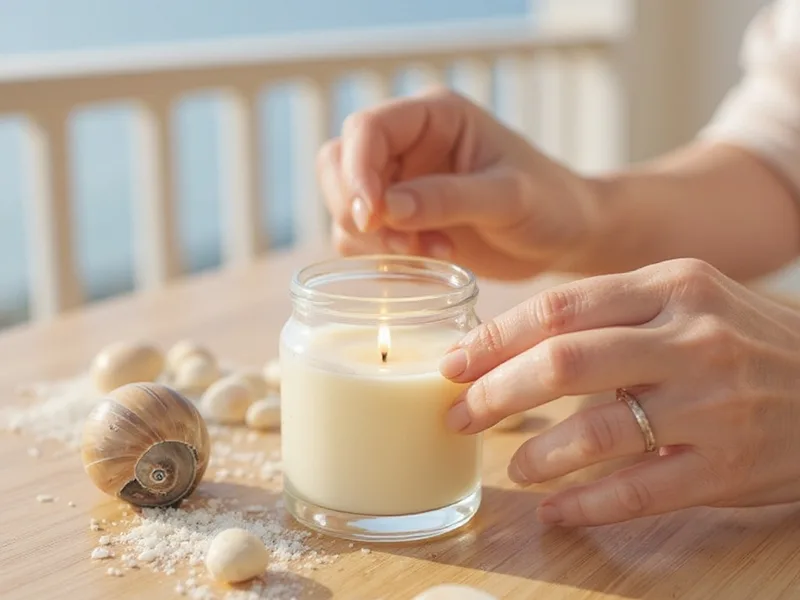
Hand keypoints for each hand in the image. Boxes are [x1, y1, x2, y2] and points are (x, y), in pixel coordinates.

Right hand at [316, 87, 602, 279]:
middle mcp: (408, 146)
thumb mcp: (508, 197)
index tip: (371, 216)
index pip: (367, 129)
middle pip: (339, 164)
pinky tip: (434, 258)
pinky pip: (362, 238)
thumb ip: (447, 199)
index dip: (357, 171)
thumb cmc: (551, 203)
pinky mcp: (401, 222)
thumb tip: (383, 210)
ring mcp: (401, 184)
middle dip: (356, 208)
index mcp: (434, 117)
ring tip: (431, 251)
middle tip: (402, 244)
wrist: (567, 235)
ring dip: (373, 238)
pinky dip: (382, 256)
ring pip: (345, 204)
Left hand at [440, 258, 799, 525]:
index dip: (495, 339)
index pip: (560, 308)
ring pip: (599, 431)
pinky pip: (641, 491)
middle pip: (565, 362)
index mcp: (671, 286)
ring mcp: (714, 403)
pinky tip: (557, 510)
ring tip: (515, 466)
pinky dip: (588, 504)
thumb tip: (510, 345)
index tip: (454, 364)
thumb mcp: (685, 299)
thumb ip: (609, 313)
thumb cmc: (745, 336)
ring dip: (539, 455)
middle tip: (460, 416)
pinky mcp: (730, 466)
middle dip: (497, 393)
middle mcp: (691, 338)